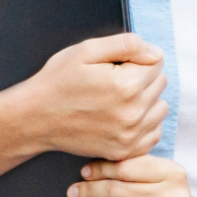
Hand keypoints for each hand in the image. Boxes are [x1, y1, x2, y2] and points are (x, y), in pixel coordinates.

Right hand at [16, 34, 166, 161]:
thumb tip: (156, 53)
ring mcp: (130, 136)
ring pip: (161, 108)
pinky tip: (123, 117)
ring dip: (147, 100)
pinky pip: (154, 132)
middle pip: (161, 84)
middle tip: (114, 81)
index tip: (116, 65)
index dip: (137, 59)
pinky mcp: (125, 151)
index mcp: (126, 85)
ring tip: (119, 99)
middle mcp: (133, 113)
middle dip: (142, 77)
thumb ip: (127, 45)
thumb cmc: (59, 81)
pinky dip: (144, 124)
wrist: (35, 118)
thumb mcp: (87, 50)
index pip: (157, 62)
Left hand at [68, 156, 192, 196]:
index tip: (84, 173)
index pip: (128, 167)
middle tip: (73, 193)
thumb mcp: (160, 179)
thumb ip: (134, 169)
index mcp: (173, 173)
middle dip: (90, 191)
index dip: (101, 169)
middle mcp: (174, 196)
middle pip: (119, 190)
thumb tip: (90, 169)